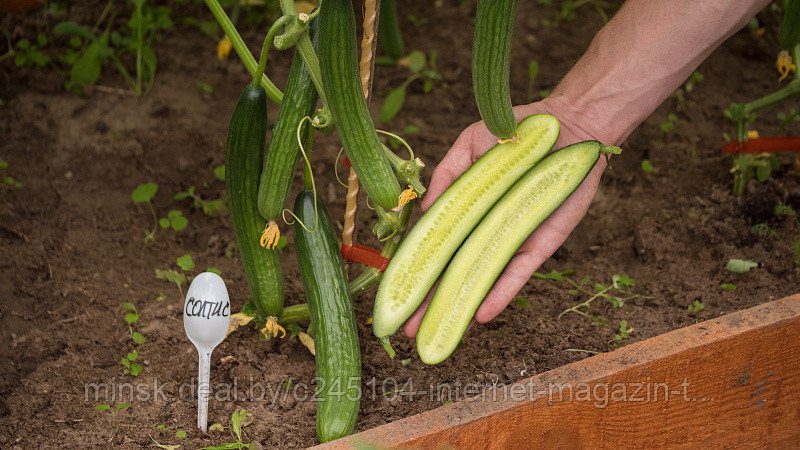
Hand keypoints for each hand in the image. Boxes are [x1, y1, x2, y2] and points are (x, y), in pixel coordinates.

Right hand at [402, 100, 608, 337]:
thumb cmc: (515, 131)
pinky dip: (501, 292)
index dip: (415, 270)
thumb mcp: (470, 145)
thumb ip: (448, 176)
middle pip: (454, 271)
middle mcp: (486, 229)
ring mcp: (512, 237)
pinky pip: (519, 271)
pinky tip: (482, 315)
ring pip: (481, 279)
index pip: (436, 246)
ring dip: (459, 306)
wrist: (565, 125)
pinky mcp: (539, 241)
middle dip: (431, 302)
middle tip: (410, 330)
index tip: (395, 294)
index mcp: (467, 210)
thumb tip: (425, 211)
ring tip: (436, 332)